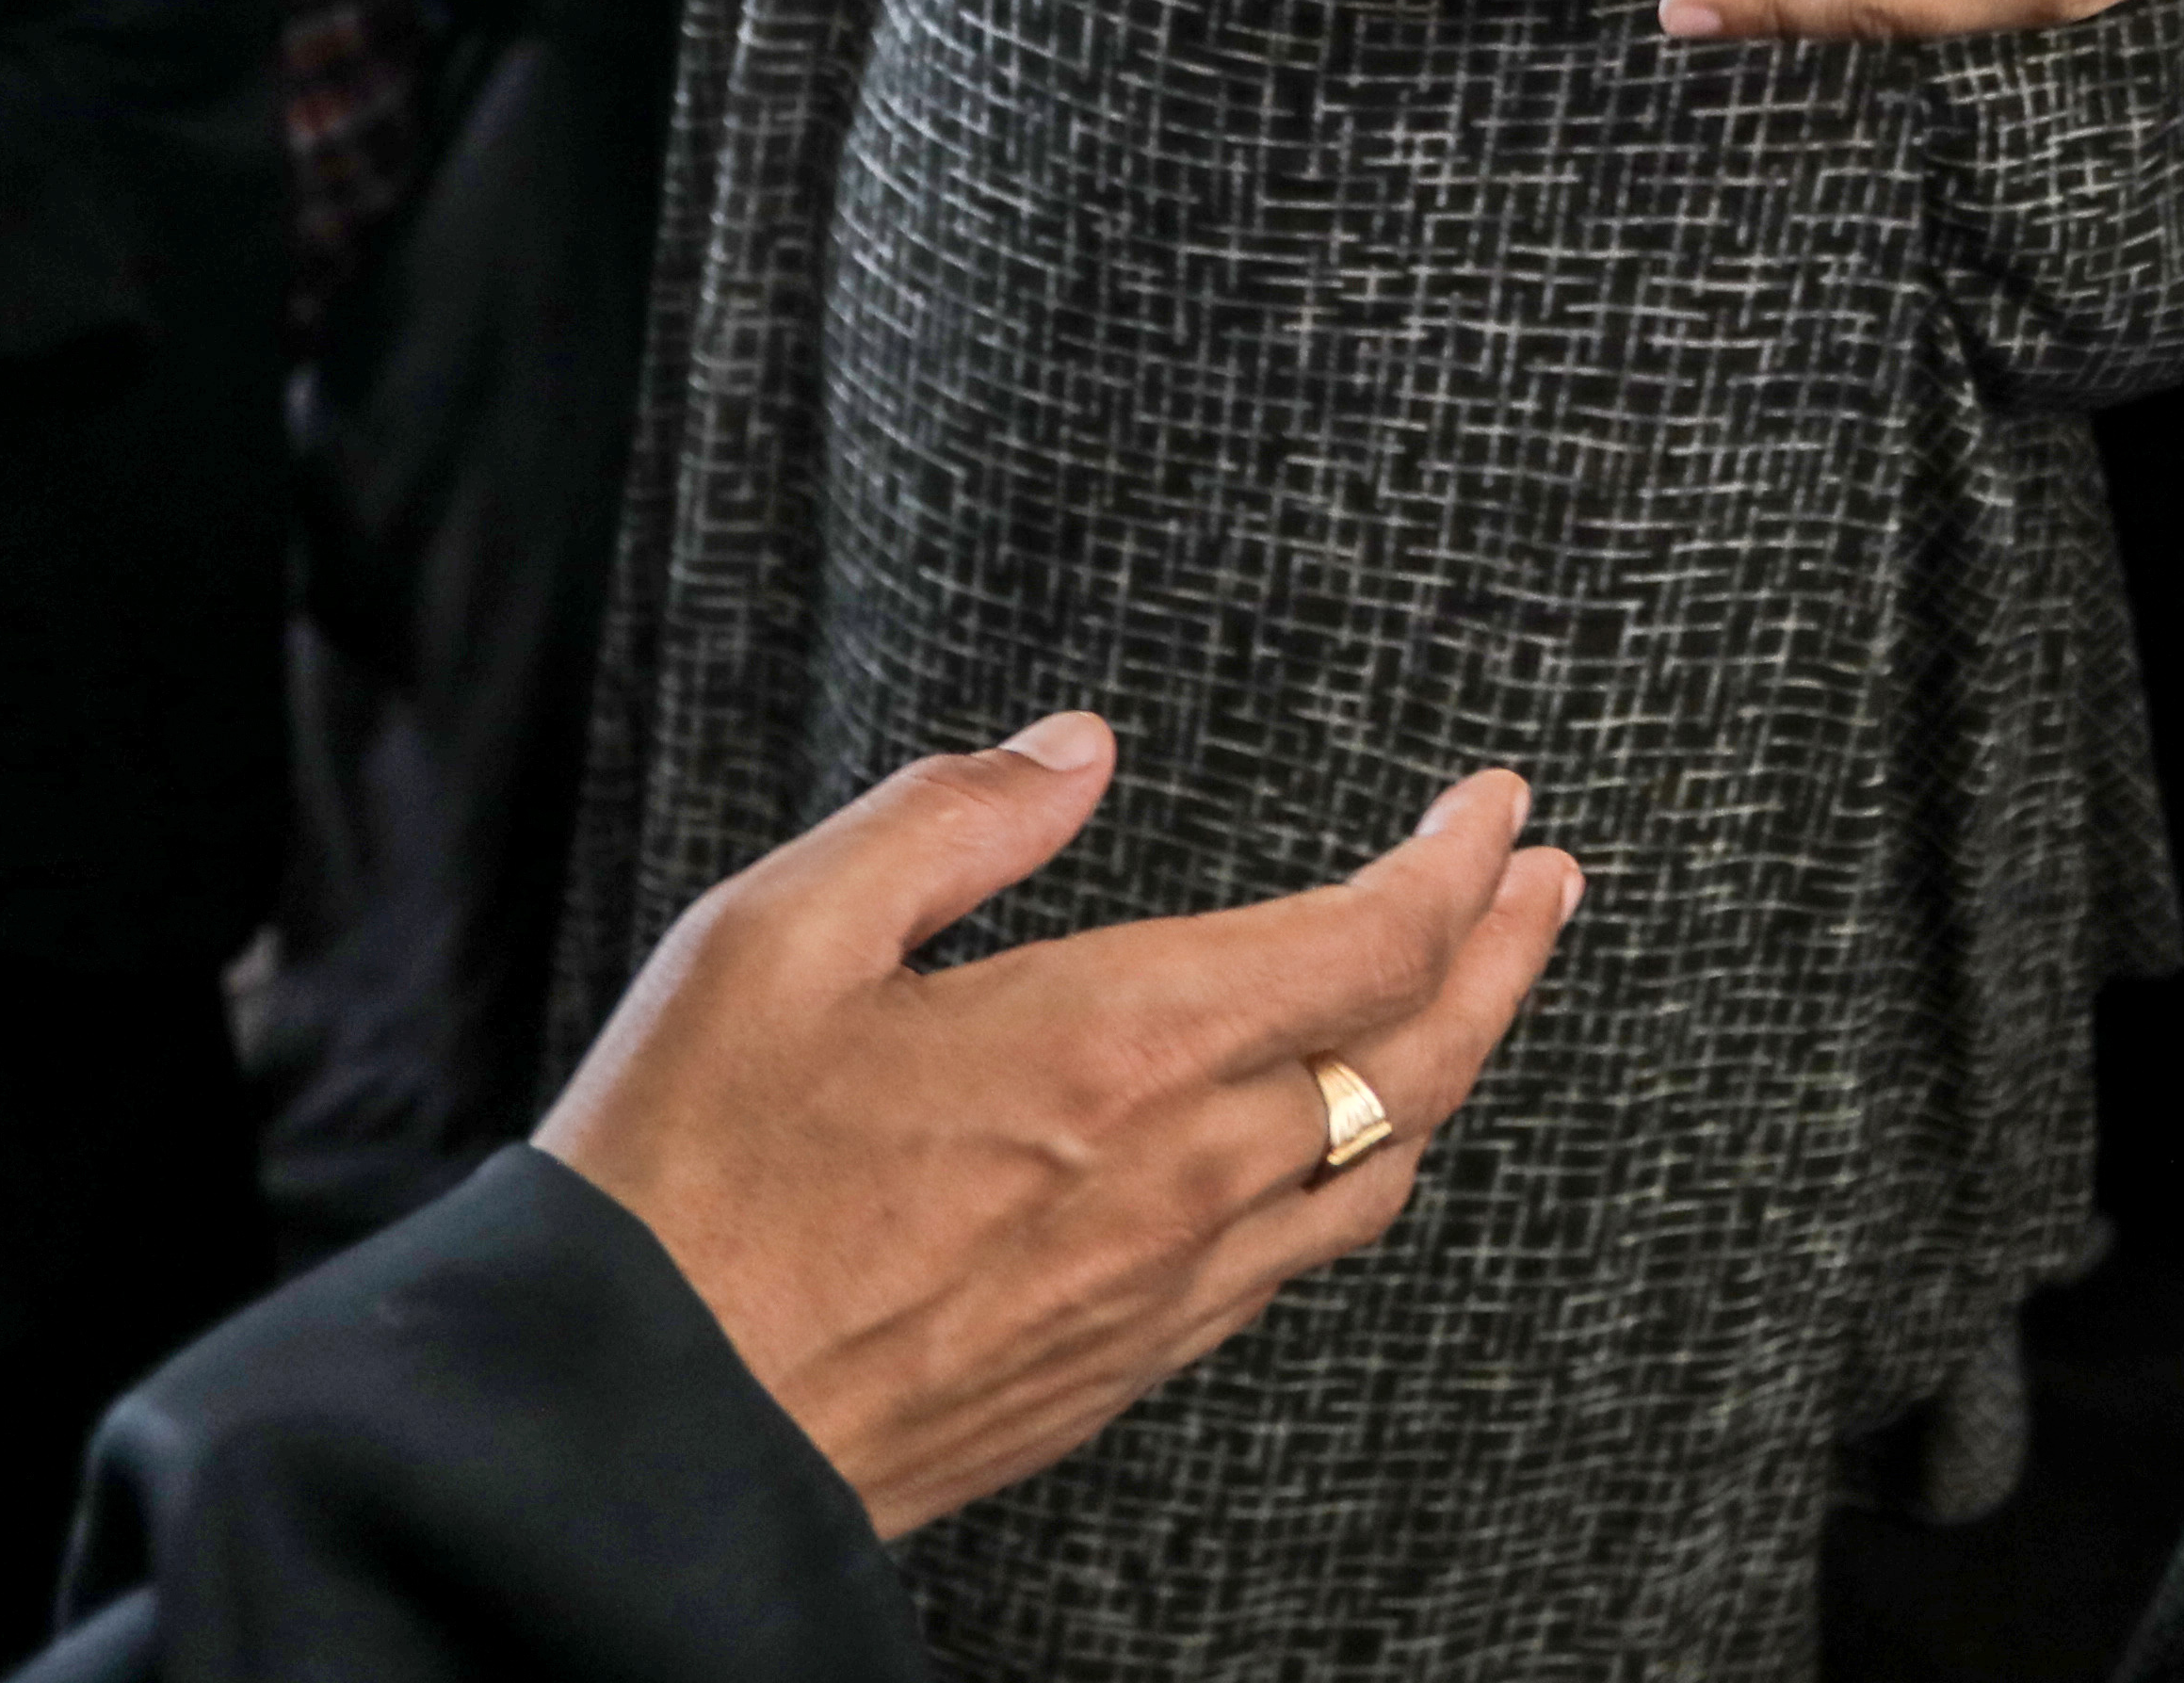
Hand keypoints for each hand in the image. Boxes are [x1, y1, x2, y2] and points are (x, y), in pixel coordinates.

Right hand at [536, 713, 1585, 1538]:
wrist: (635, 1434)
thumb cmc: (687, 1181)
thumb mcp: (778, 937)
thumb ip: (950, 820)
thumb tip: (1076, 750)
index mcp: (1117, 1048)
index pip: (1371, 942)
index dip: (1459, 864)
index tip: (1498, 804)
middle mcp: (1179, 1179)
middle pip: (1420, 1061)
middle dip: (1507, 954)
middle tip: (1548, 880)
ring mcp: (1163, 1292)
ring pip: (1378, 1173)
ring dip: (1451, 1068)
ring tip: (1475, 995)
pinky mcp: (1120, 1371)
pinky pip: (1292, 1265)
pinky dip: (1356, 1177)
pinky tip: (1334, 1147)